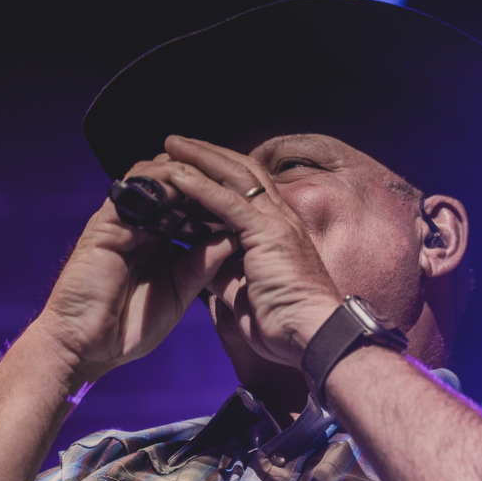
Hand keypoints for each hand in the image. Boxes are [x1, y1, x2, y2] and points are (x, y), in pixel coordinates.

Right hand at [34, 152, 241, 383]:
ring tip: (215, 178)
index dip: (218, 201)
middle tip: (236, 180)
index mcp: (160, 241)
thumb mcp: (179, 293)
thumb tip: (232, 236)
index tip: (248, 204)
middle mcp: (142, 225)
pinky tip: (187, 184)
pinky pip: (133, 188)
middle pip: (176, 184)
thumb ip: (202, 264)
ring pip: (155, 176)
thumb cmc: (129, 328)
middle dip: (206, 178)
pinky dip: (160, 182)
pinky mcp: (106, 222)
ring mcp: (123, 221)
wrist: (87, 348)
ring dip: (186, 173)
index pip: (191, 206)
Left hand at [152, 135, 343, 366]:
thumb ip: (225, 271)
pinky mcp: (267, 233)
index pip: (246, 189)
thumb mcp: (244, 292)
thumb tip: (203, 261)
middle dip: (207, 155)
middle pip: (240, 172)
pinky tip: (178, 175)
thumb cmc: (285, 324)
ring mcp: (276, 223)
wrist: (310, 337)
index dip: (217, 174)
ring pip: (234, 177)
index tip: (188, 167)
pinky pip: (229, 202)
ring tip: (171, 145)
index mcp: (277, 232)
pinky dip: (201, 186)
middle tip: (175, 143)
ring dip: (201, 158)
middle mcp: (280, 219)